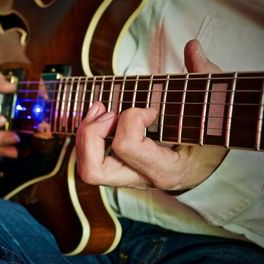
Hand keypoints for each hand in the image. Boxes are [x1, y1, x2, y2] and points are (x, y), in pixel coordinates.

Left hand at [76, 39, 227, 189]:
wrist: (209, 161)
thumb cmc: (213, 134)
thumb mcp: (215, 104)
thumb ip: (204, 74)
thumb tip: (192, 47)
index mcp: (167, 170)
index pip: (127, 146)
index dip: (132, 118)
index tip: (150, 109)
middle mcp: (142, 180)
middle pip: (93, 170)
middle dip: (91, 135)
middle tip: (108, 113)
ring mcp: (128, 177)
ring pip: (87, 169)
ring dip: (85, 134)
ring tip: (101, 109)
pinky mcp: (120, 169)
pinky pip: (91, 160)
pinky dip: (89, 136)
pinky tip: (102, 115)